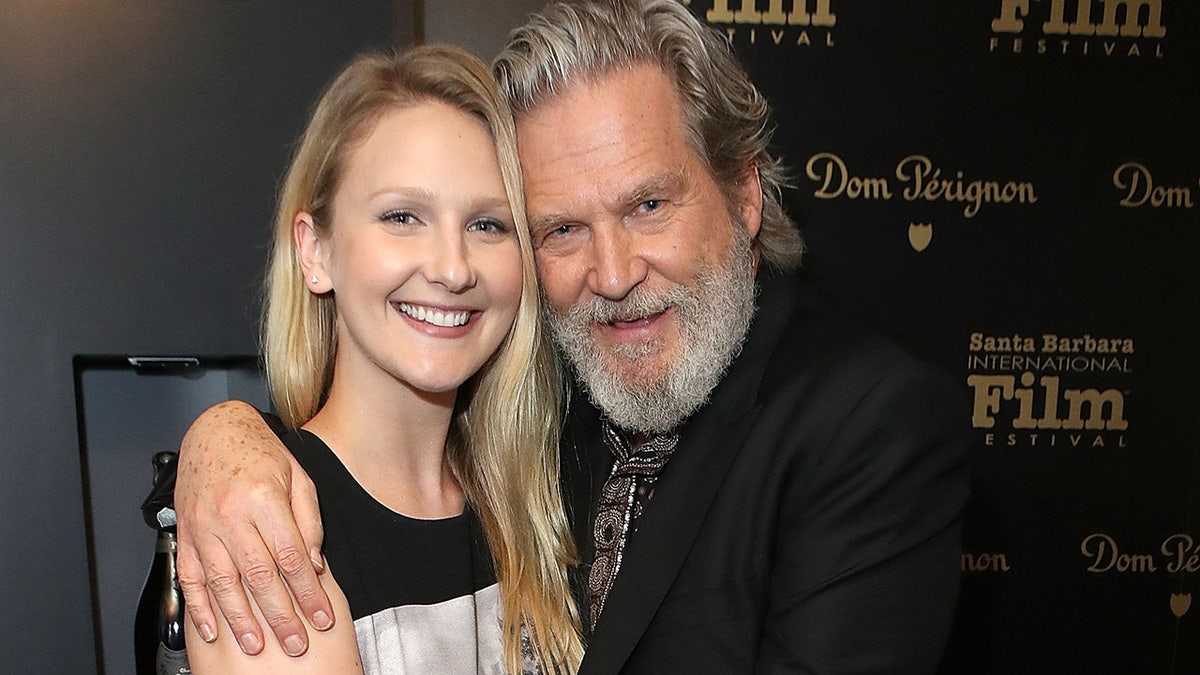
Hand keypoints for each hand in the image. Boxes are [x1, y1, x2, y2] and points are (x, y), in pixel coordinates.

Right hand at [175, 400, 332, 656]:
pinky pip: (191, 577)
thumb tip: (315, 564)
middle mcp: (231, 514)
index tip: (321, 616)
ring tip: (256, 645)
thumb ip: (308, 521)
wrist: (215, 430)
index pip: (291, 557)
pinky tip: (212, 629)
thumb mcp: (298, 477)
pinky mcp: (185, 534)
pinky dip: (200, 607)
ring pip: (223, 582)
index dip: (308, 592)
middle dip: (280, 615)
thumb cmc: (259, 452)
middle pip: (259, 576)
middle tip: (295, 643)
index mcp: (264, 498)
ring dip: (240, 619)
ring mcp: (203, 527)